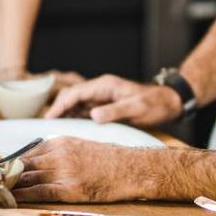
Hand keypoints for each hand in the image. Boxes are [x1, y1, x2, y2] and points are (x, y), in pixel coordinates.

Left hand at [15, 136, 135, 202]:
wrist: (131, 168)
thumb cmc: (108, 160)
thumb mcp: (80, 146)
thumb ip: (58, 153)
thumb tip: (36, 164)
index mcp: (60, 142)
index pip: (27, 153)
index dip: (10, 165)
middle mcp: (59, 154)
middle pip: (24, 166)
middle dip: (6, 176)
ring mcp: (64, 171)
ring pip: (28, 178)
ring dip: (11, 187)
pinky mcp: (70, 189)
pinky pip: (40, 192)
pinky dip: (24, 196)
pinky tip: (13, 200)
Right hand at [44, 74, 181, 126]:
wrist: (168, 103)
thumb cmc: (155, 104)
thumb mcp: (136, 108)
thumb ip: (115, 111)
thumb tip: (93, 115)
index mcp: (105, 86)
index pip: (75, 93)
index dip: (60, 105)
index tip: (50, 118)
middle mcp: (100, 89)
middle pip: (71, 96)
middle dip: (57, 109)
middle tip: (47, 126)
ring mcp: (102, 97)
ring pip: (75, 103)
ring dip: (64, 114)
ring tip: (53, 130)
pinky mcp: (104, 106)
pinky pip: (84, 110)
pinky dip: (73, 118)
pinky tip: (69, 128)